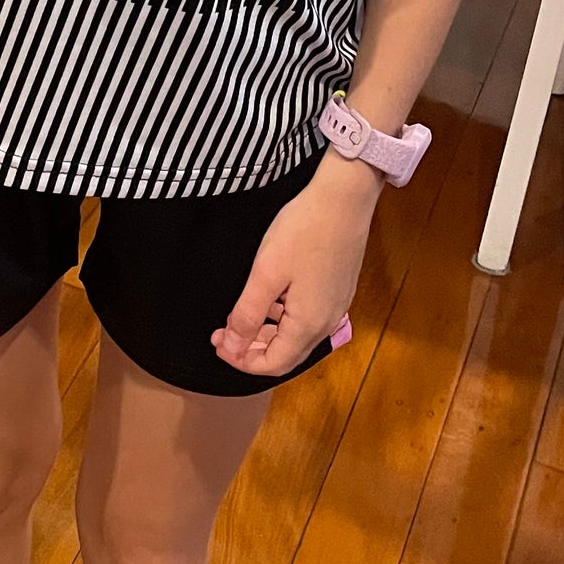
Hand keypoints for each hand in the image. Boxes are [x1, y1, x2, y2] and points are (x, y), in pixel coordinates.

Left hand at [211, 156, 378, 378]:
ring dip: (266, 333)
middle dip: (251, 349)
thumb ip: (247, 315)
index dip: (242, 361)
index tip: (219, 345)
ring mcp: (335, 306)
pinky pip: (306, 318)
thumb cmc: (304, 231)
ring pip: (296, 336)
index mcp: (309, 324)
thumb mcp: (266, 274)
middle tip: (222, 334)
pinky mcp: (337, 290)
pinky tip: (268, 301)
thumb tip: (232, 348)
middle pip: (286, 354)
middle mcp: (327, 323)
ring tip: (239, 317)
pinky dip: (282, 319)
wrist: (344, 199)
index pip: (274, 364)